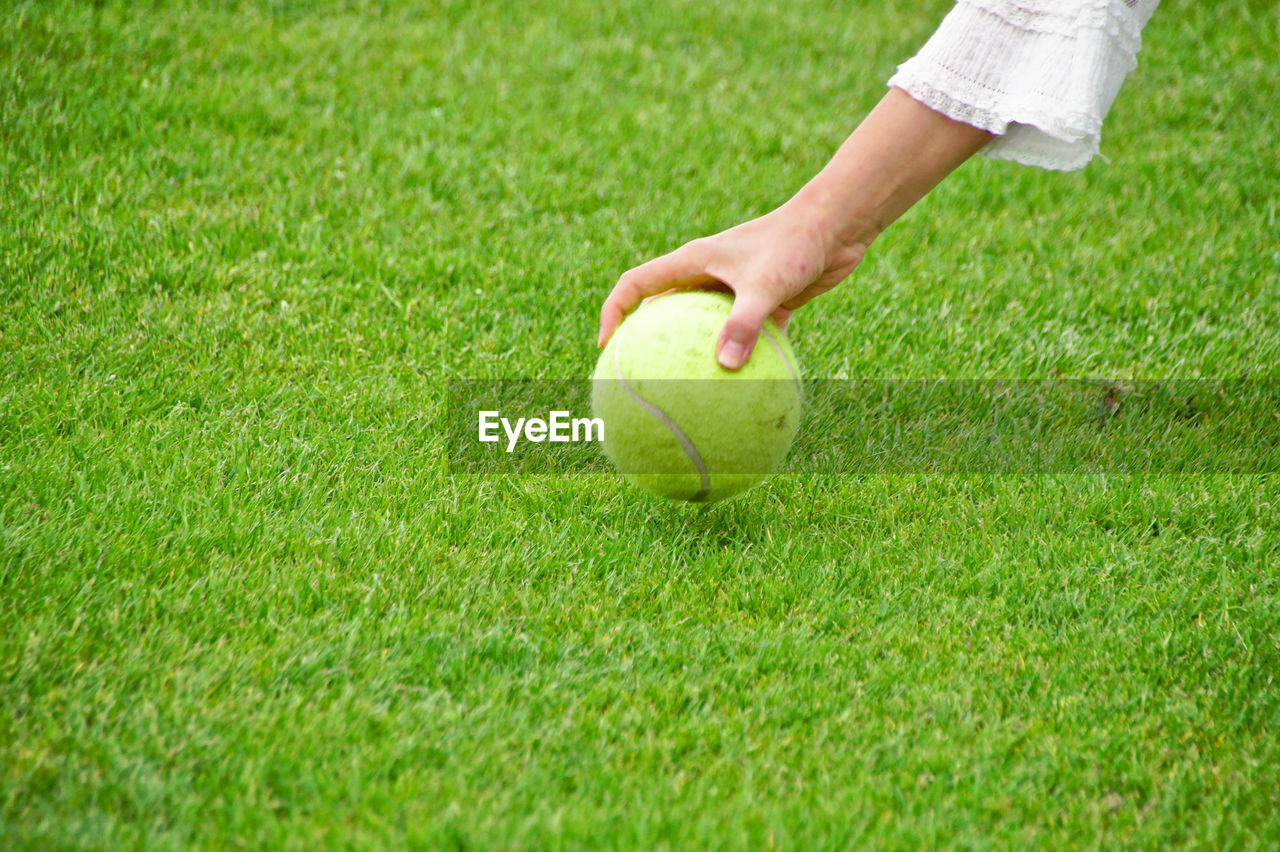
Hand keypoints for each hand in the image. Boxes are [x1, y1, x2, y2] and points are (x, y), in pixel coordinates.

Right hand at [598, 201, 866, 368]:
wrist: (836, 225)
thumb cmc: (795, 243)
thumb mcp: (767, 283)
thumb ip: (744, 322)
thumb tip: (725, 367)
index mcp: (692, 262)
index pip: (636, 286)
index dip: (613, 313)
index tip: (606, 348)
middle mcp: (707, 276)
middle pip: (662, 311)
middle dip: (645, 342)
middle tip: (635, 378)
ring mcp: (733, 291)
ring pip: (703, 329)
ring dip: (694, 356)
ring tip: (685, 395)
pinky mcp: (763, 303)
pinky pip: (745, 339)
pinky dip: (742, 362)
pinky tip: (745, 394)